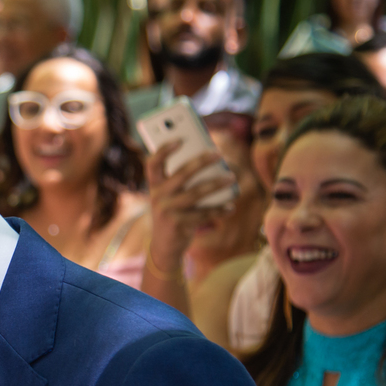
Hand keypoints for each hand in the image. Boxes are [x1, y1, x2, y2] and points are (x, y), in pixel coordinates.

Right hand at [146, 140, 236, 272]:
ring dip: (216, 184)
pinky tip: (230, 206)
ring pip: (195, 194)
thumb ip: (182, 181)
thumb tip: (211, 163)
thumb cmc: (172, 213)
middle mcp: (158, 196)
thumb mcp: (170, 197)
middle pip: (181, 174)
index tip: (180, 139)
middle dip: (201, 162)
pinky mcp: (178, 225)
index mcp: (155, 185)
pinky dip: (218, 210)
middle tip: (218, 154)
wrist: (164, 246)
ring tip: (232, 177)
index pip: (153, 163)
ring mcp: (167, 211)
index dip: (164, 150)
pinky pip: (203, 214)